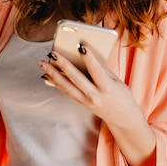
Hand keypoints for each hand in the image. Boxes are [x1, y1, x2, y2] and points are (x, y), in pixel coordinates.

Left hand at [39, 44, 156, 165]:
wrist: (123, 119)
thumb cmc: (122, 96)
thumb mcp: (116, 81)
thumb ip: (102, 68)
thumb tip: (87, 54)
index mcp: (108, 88)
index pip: (96, 71)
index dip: (89, 58)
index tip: (81, 46)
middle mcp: (95, 96)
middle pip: (76, 78)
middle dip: (63, 65)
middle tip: (52, 53)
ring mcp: (86, 101)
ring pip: (67, 86)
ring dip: (53, 74)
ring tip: (43, 63)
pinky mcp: (81, 103)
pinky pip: (66, 91)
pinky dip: (56, 82)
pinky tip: (47, 75)